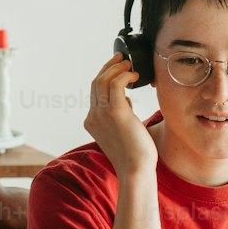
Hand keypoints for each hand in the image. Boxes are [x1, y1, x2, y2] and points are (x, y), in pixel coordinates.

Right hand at [84, 56, 158, 181]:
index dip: (105, 76)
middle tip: (122, 59)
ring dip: (116, 68)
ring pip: (103, 80)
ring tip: (129, 64)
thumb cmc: (134, 154)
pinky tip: (135, 76)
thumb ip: (121, 113)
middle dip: (108, 67)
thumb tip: (127, 99)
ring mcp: (102, 114)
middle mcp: (93, 116)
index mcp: (92, 121)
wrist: (135, 169)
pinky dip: (125, 75)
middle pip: (96, 82)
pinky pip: (116, 84)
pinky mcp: (115, 112)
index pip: (94, 92)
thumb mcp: (123, 130)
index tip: (117, 68)